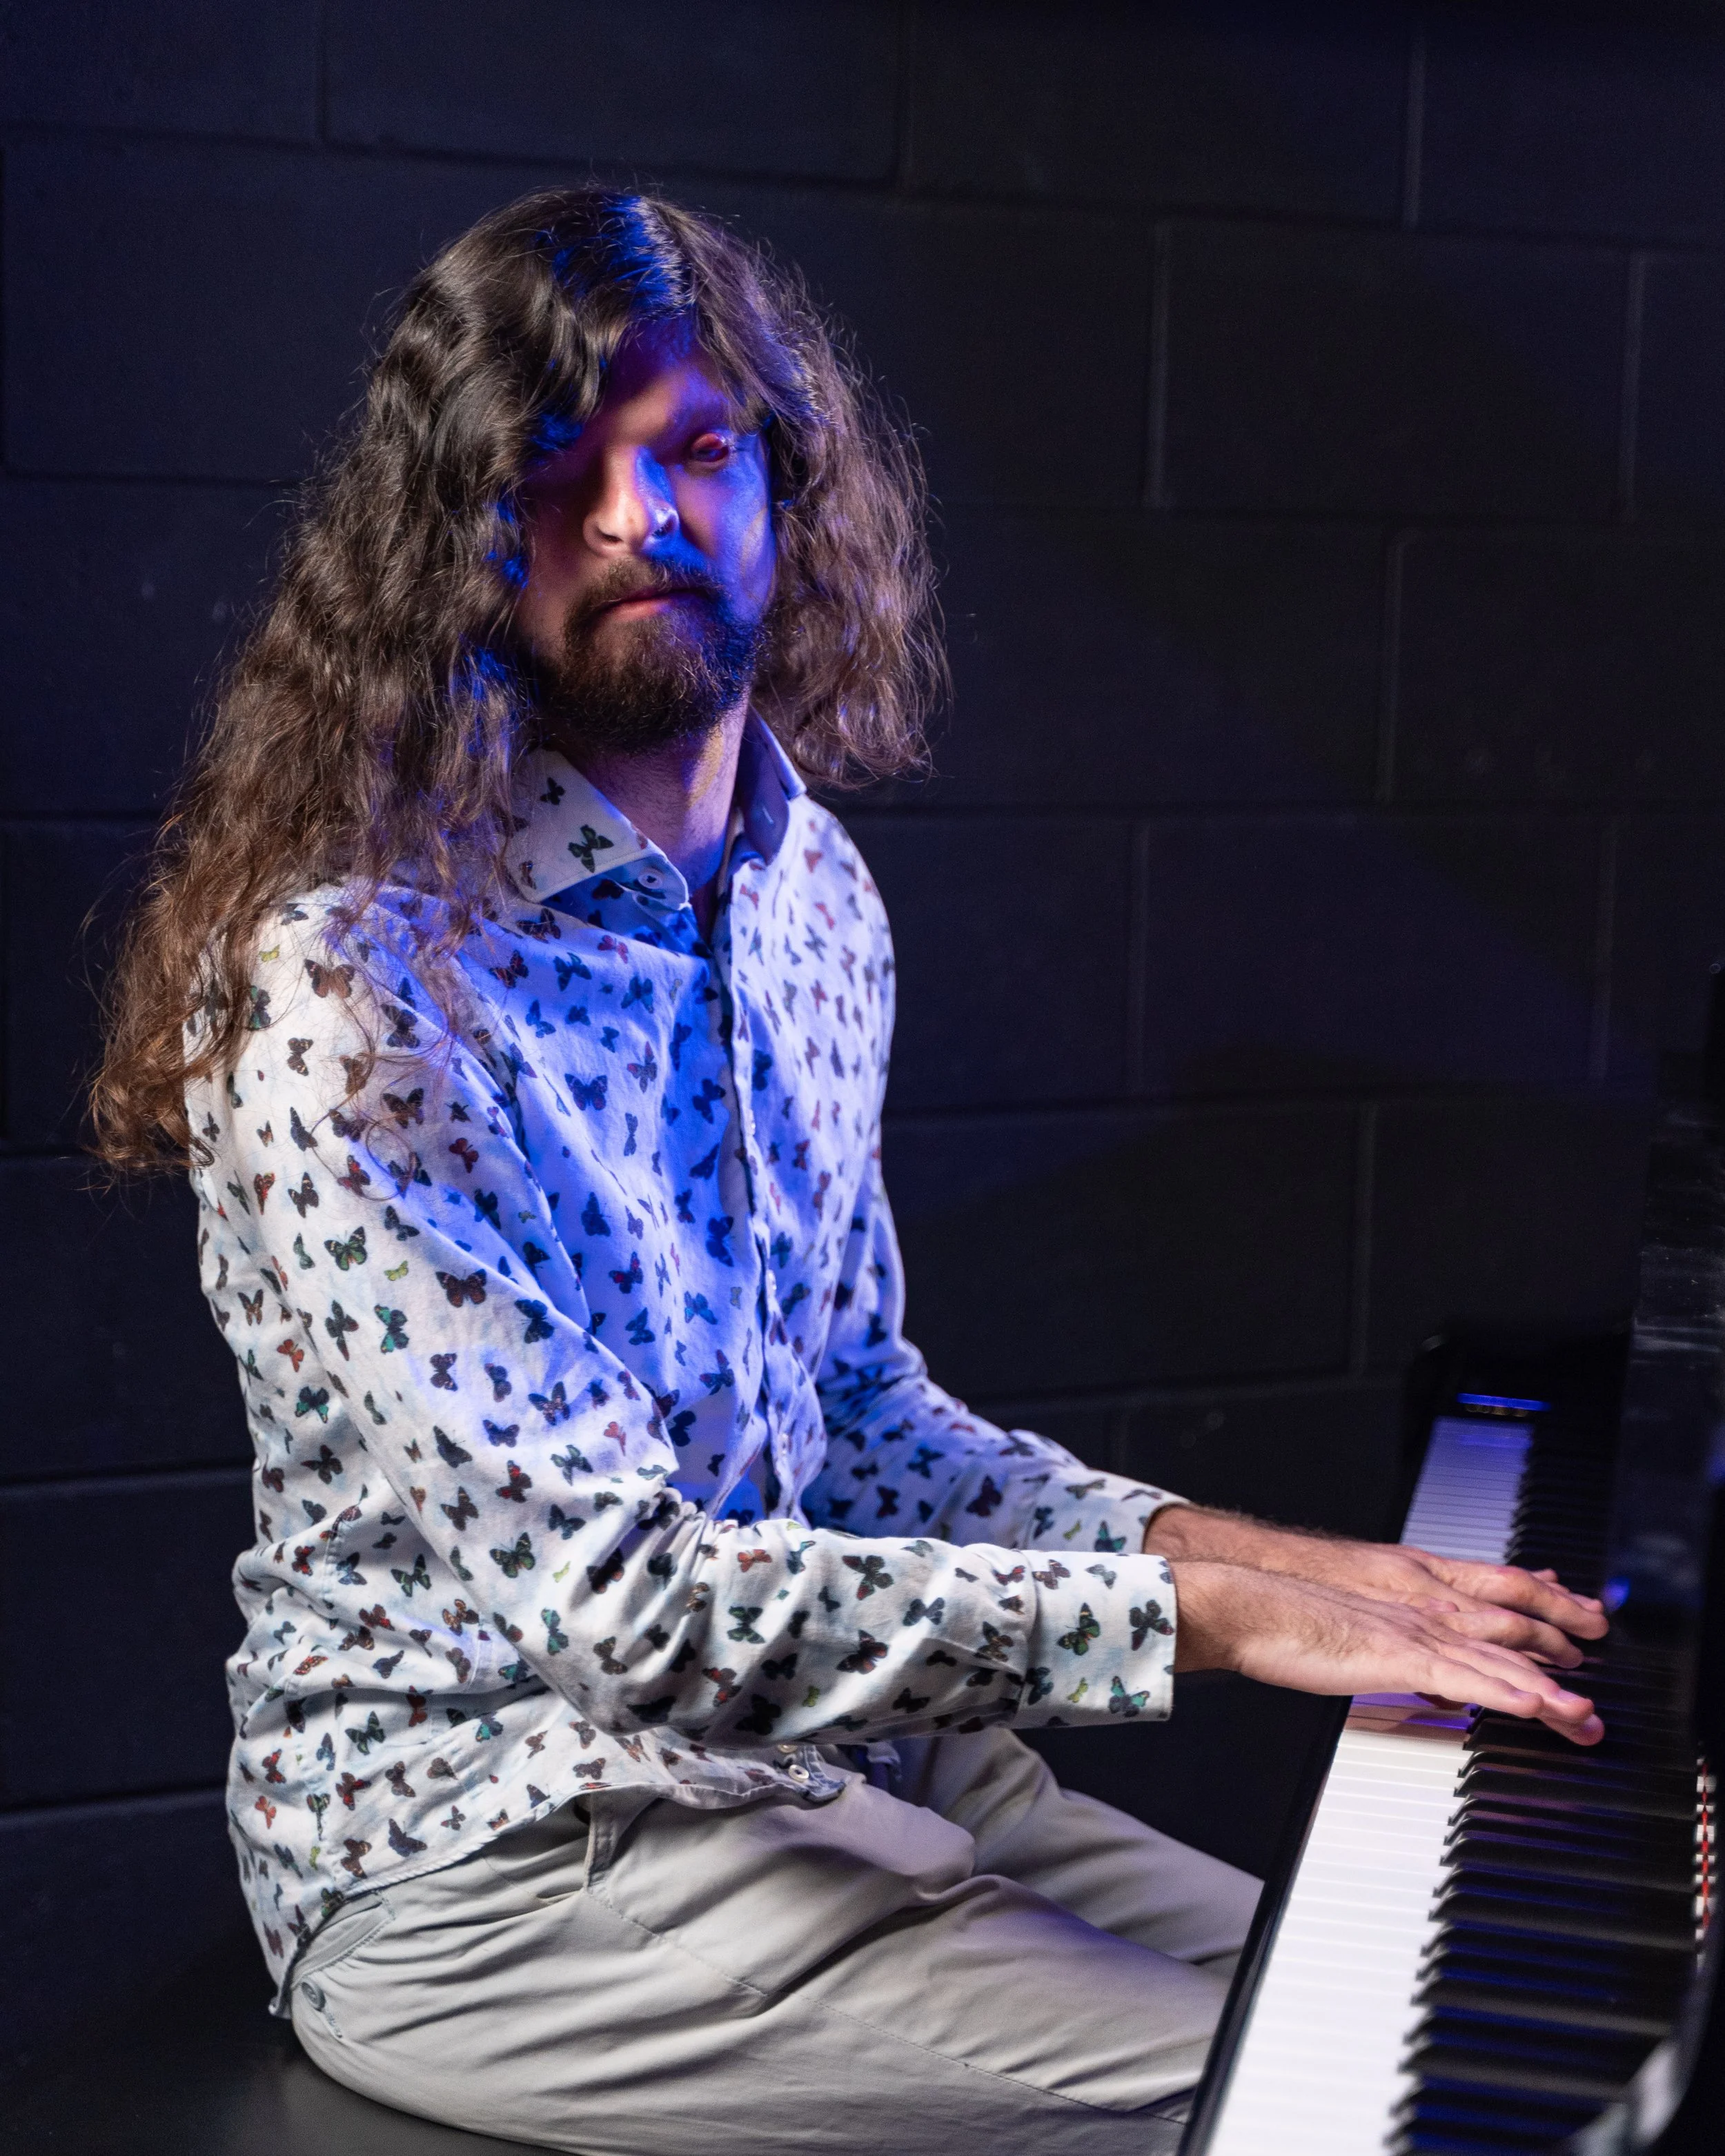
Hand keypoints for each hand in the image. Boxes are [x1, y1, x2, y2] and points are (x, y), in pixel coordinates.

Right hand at [1145, 1505, 1605, 1666]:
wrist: (1246, 1598)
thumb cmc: (1283, 1609)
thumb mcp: (1349, 1609)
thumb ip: (1390, 1628)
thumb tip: (1411, 1652)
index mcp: (1412, 1584)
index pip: (1496, 1588)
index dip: (1544, 1602)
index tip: (1579, 1615)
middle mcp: (1424, 1601)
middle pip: (1513, 1623)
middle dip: (1564, 1645)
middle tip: (1601, 1668)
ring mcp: (1416, 1628)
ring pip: (1502, 1656)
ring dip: (1552, 1686)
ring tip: (1588, 1716)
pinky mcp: (1400, 1657)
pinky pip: (1469, 1678)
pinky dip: (1510, 1691)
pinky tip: (1539, 1707)